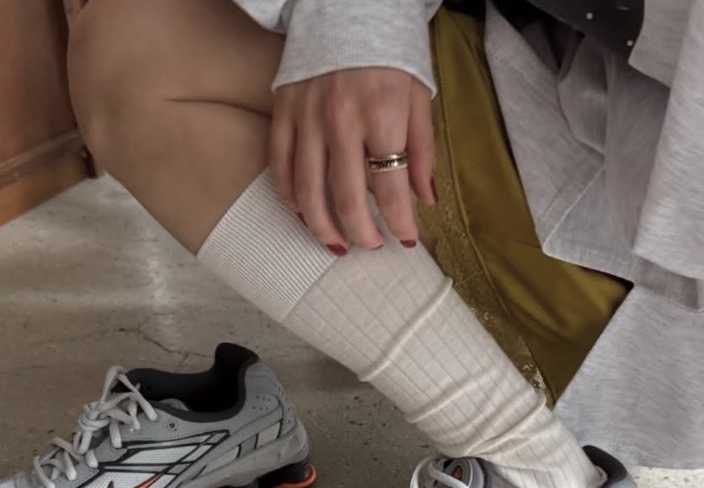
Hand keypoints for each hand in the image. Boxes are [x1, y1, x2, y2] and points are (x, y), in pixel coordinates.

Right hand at [270, 67, 435, 251]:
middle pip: (346, 198)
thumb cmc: (390, 55)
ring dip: (322, 227)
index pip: (391, 187)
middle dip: (361, 234)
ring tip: (336, 244)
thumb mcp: (418, 98)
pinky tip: (304, 212)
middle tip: (370, 247)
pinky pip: (279, 166)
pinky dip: (290, 197)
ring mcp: (307, 116)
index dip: (400, 223)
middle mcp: (341, 119)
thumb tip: (424, 200)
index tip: (406, 240)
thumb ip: (422, 151)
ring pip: (307, 191)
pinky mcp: (283, 111)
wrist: (348, 7)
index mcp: (382, 115)